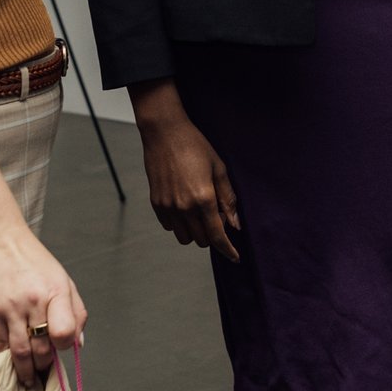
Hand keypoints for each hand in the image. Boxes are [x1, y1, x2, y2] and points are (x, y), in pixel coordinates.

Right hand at [0, 231, 87, 384]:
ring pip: (19, 353)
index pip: (64, 333)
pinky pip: (1, 345)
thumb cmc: (36, 263)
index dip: (64, 345)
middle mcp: (33, 301)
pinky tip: (13, 360)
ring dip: (26, 370)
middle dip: (45, 363)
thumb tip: (78, 344)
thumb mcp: (65, 281)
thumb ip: (76, 313)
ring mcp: (10, 308)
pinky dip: (8, 357)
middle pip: (41, 348)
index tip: (61, 345)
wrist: (1, 244)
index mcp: (55, 292)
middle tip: (45, 368)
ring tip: (30, 376)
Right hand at [133, 82, 241, 261]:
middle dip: (212, 234)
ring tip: (199, 211)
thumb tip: (235, 224)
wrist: (164, 133)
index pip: (217, 236)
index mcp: (203, 199)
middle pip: (201, 240)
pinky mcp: (156, 203)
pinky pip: (169, 227)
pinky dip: (179, 224)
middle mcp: (184, 207)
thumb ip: (228, 199)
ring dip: (195, 231)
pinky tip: (184, 206)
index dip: (228, 250)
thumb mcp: (219, 169)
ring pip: (184, 238)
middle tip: (216, 214)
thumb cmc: (195, 146)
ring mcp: (168, 207)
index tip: (234, 257)